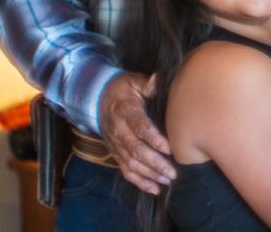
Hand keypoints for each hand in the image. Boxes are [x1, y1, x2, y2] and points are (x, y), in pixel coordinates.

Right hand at [98, 72, 174, 193]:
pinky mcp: (115, 153)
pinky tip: (154, 189)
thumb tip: (158, 80)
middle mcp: (119, 131)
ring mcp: (116, 145)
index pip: (140, 127)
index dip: (154, 139)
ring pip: (131, 164)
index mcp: (125, 112)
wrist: (98, 99)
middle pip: (136, 151)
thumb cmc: (122, 90)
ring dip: (149, 174)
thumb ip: (146, 84)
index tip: (169, 148)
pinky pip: (125, 171)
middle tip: (173, 172)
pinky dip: (139, 182)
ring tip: (168, 180)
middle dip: (155, 163)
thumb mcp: (132, 81)